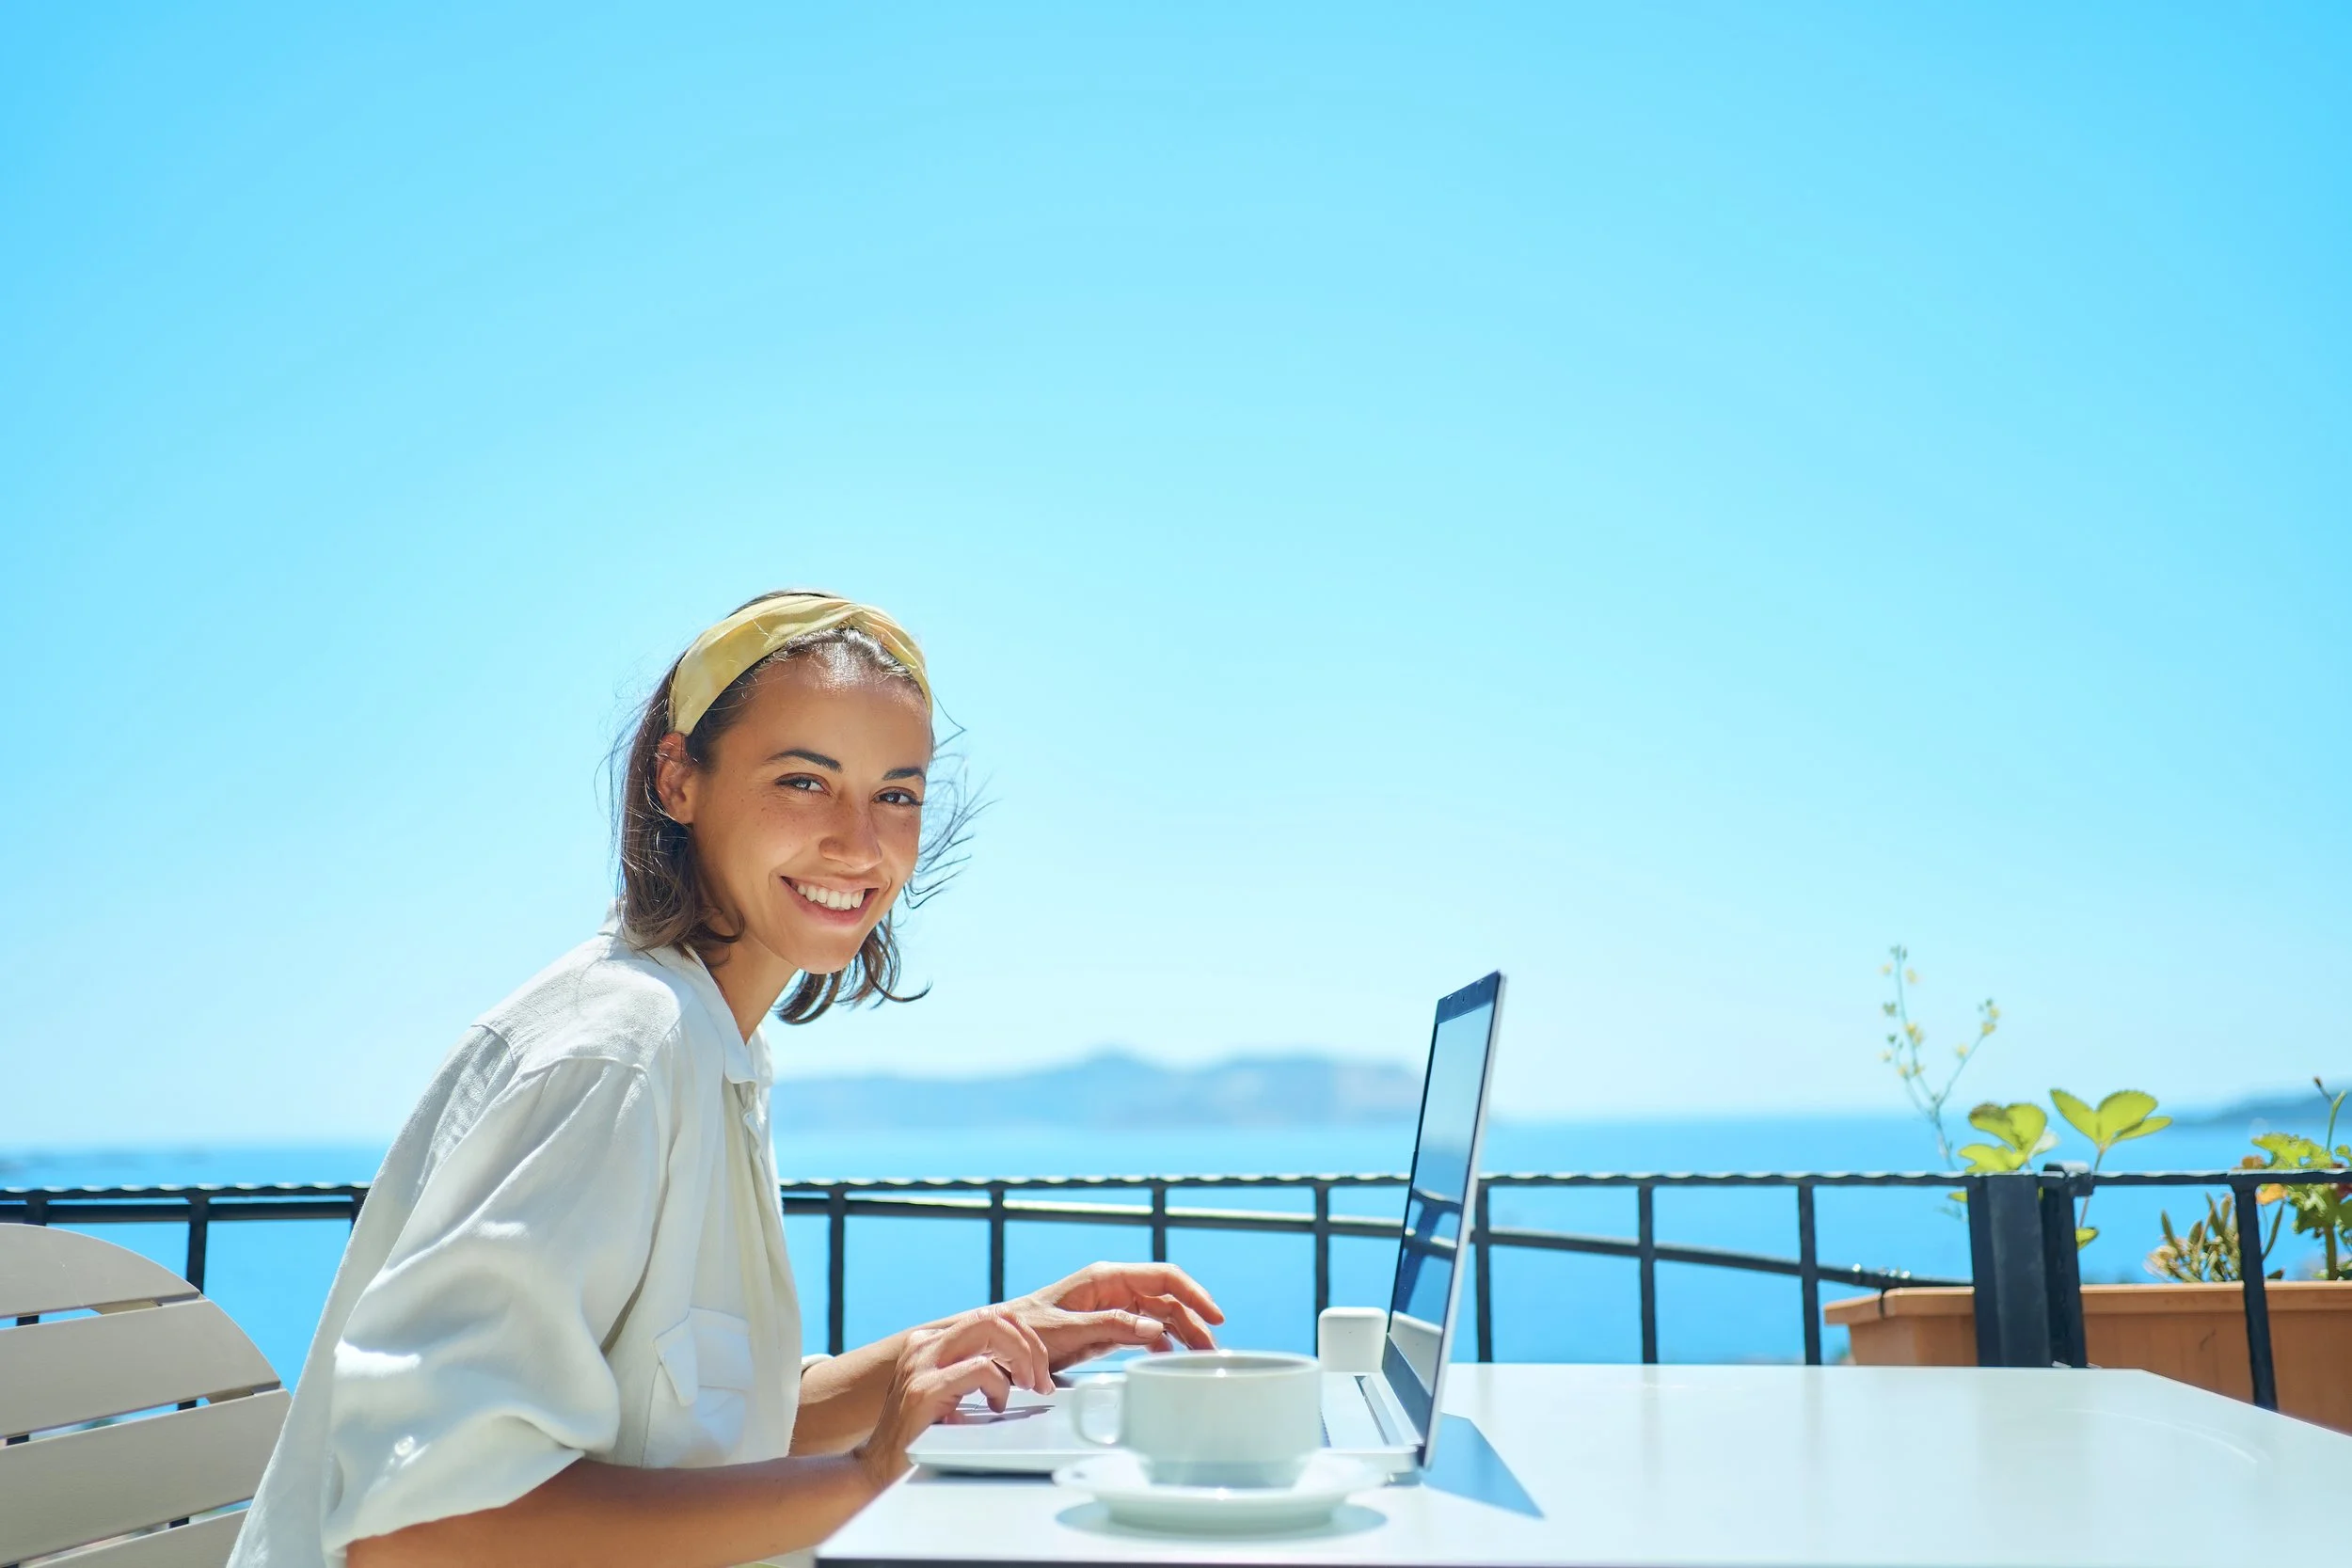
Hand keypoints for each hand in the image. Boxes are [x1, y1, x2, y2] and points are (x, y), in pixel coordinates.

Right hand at [851, 1306, 1052, 1489]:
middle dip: (1030, 1344)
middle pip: (994, 1315)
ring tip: (1028, 1386)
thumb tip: (1024, 1363)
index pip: (990, 1316)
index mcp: (931, 1342)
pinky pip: (981, 1369)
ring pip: (990, 1328)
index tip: (1039, 1369)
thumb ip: (974, 1370)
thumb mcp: (950, 1392)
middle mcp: (924, 1345)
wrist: (878, 1470)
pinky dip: (1001, 1386)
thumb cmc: (919, 1436)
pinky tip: (997, 1406)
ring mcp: (921, 1364)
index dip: (1025, 1337)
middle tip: (1041, 1379)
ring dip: (1022, 1357)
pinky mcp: (924, 1390)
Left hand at [1008, 1262, 1225, 1369]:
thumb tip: (1156, 1329)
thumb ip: (1112, 1326)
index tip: (1215, 1316)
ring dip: (1182, 1333)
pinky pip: (1143, 1330)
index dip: (1194, 1293)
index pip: (1163, 1277)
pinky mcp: (1106, 1327)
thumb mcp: (1068, 1330)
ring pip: (1159, 1315)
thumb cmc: (1025, 1332)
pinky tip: (1169, 1357)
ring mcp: (1111, 1307)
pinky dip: (1161, 1343)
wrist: (997, 1345)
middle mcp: (1113, 1288)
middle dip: (1193, 1321)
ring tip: (1199, 1357)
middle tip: (1211, 1351)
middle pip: (1166, 1299)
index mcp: (1106, 1278)